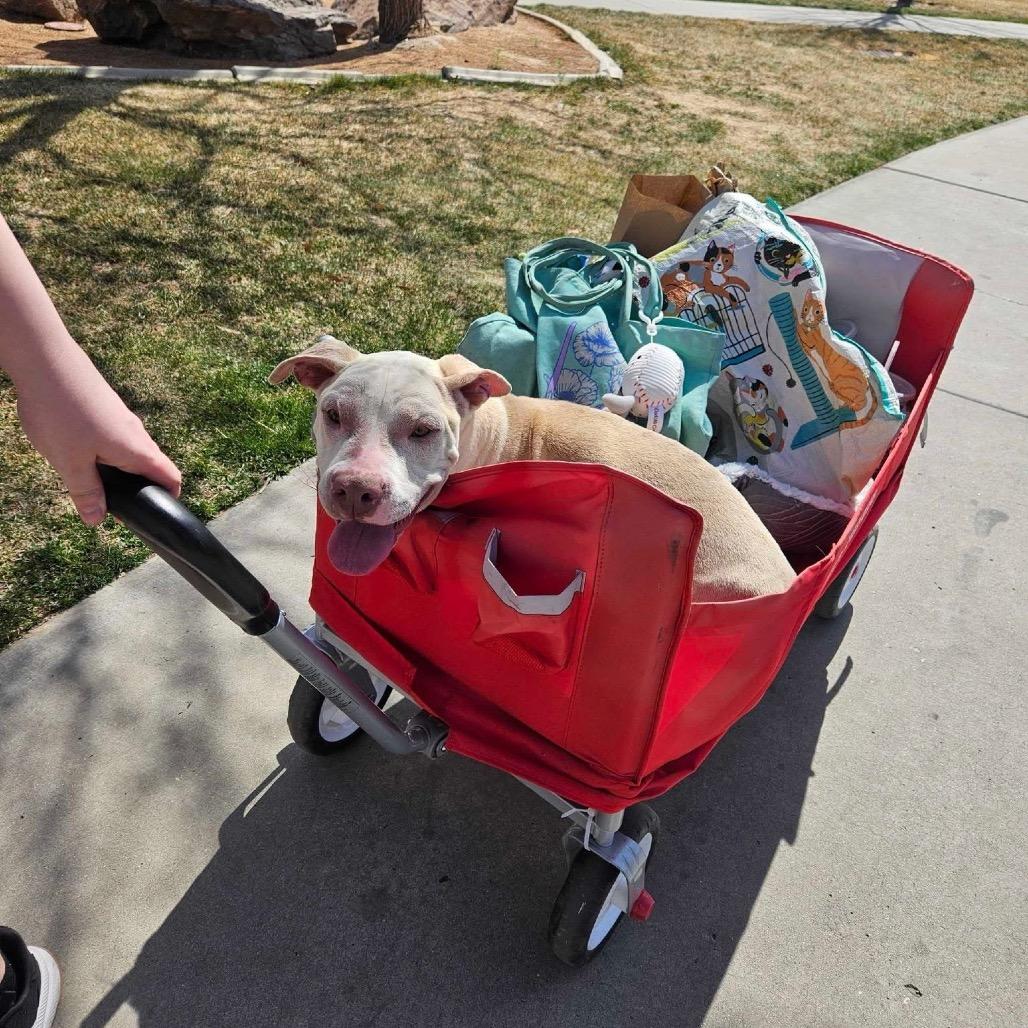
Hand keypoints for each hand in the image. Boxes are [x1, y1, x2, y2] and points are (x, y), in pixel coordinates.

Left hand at [16, 356, 180, 525]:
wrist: (46, 360)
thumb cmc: (60, 412)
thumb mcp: (70, 463)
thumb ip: (86, 493)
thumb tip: (96, 520)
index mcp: (137, 451)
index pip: (170, 478)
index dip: (168, 498)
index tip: (152, 512)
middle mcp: (136, 433)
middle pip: (150, 466)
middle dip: (136, 487)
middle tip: (108, 501)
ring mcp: (122, 417)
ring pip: (129, 450)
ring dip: (116, 467)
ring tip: (84, 474)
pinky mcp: (107, 406)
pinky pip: (115, 436)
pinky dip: (104, 449)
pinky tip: (74, 447)